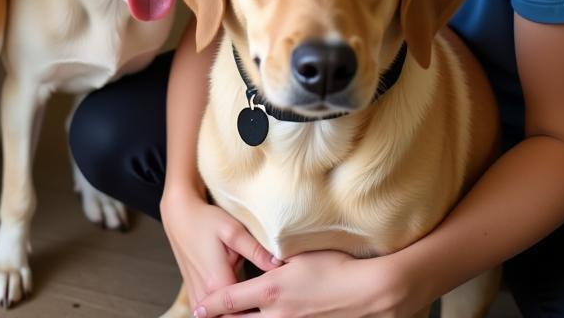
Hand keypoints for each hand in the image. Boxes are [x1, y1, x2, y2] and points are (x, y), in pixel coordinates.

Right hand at [160, 188, 277, 307]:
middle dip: (249, 313)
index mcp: (217, 282)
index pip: (245, 308)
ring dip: (236, 314)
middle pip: (232, 317)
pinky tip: (237, 306)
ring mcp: (197, 296)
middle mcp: (204, 295)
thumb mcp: (232, 230)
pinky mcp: (193, 294)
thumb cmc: (205, 220)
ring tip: (253, 306)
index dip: (261, 306)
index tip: (275, 302)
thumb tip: (279, 264)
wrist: (179, 215)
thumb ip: (256, 250)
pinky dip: (222, 313)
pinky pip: (209, 315)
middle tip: (265, 304)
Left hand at [190, 250, 401, 317]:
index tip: (196, 308)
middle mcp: (278, 313)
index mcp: (271, 289)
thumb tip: (263, 251)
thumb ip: (276, 254)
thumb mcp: (299, 253)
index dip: (211, 305)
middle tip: (205, 317)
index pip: (231, 299)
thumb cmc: (334, 265)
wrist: (366, 291)